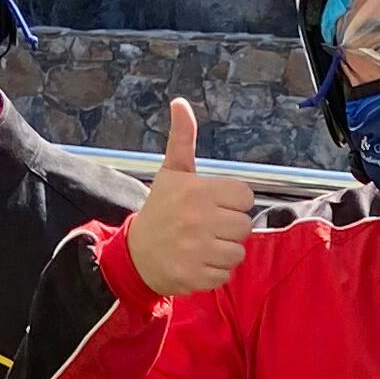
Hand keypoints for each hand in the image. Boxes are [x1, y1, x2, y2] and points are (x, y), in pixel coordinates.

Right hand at [125, 97, 254, 299]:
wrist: (135, 254)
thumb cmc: (160, 211)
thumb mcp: (171, 173)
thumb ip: (182, 139)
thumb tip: (180, 103)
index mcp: (197, 190)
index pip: (245, 197)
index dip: (233, 203)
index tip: (215, 205)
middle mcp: (198, 219)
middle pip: (244, 226)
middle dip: (229, 228)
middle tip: (207, 227)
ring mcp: (197, 249)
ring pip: (238, 252)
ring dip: (224, 251)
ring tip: (202, 245)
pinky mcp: (196, 275)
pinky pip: (225, 274)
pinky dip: (214, 272)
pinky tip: (197, 261)